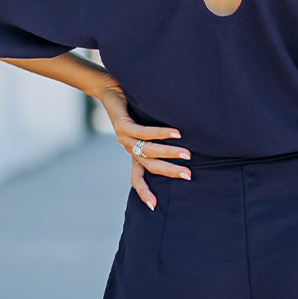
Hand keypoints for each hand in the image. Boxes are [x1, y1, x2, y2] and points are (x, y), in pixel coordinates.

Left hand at [99, 87, 190, 211]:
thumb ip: (159, 138)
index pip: (137, 178)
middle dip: (170, 173)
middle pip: (150, 166)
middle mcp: (129, 148)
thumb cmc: (133, 108)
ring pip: (149, 151)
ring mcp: (125, 138)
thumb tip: (186, 146)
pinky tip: (176, 133)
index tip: (154, 207)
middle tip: (189, 176)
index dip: (144, 193)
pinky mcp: (123, 126)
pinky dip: (161, 133)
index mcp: (134, 153)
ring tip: (187, 155)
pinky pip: (145, 132)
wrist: (109, 91)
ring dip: (169, 153)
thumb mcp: (146, 127)